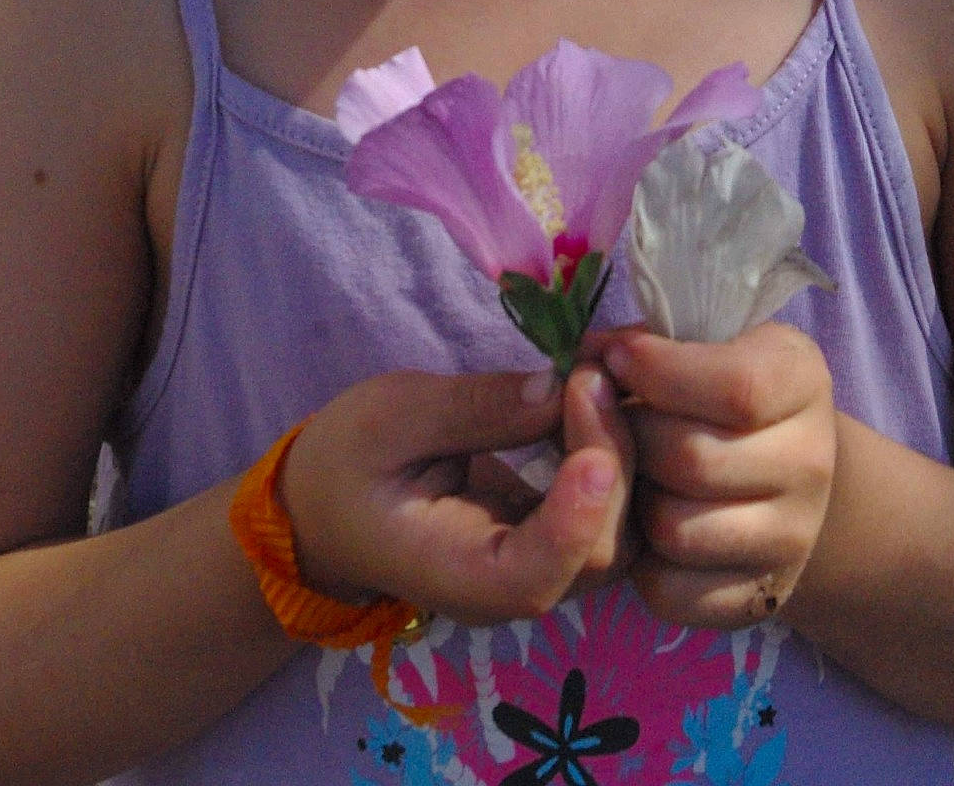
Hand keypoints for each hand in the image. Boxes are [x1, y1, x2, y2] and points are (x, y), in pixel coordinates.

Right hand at [277, 362, 632, 626]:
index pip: (533, 579)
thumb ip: (471, 409)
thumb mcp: (389, 418)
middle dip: (611, 454)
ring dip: (626, 447)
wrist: (327, 505)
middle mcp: (514, 586)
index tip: (590, 454)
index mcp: (456, 575)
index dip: (574, 523)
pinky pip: (614, 502)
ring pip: (624, 528)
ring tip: (600, 368)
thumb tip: (557, 388)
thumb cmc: (346, 464)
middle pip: (600, 550)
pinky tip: (600, 385)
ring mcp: (545, 563)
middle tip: (590, 368)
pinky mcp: (560, 531)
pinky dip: (618, 444)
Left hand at [602, 321, 835, 628]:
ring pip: (674, 530)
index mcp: (801, 380)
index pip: (737, 388)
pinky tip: (643, 521)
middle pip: (692, 460)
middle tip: (611, 420)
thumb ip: (653, 341)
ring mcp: (791, 539)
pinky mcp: (756, 598)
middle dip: (629, 436)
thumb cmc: (722, 383)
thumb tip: (591, 357)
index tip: (616, 357)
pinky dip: (639, 562)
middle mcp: (811, 464)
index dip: (659, 371)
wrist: (780, 464)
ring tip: (632, 472)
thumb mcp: (708, 337)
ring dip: (632, 500)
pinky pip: (669, 593)